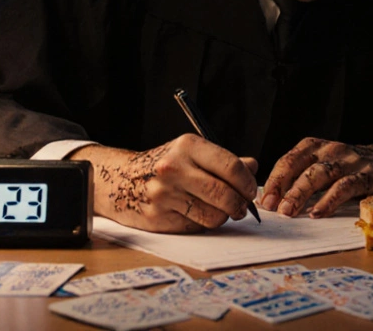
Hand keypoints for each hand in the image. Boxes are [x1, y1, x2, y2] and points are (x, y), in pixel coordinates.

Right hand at [71, 135, 258, 232]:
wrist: (119, 180)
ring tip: (218, 210)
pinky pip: (195, 227)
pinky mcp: (158, 217)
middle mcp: (174, 169)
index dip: (247, 183)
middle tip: (242, 207)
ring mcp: (164, 194)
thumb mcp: (191, 153)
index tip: (250, 192)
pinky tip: (194, 213)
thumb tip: (253, 167)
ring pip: (213, 216)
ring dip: (222, 217)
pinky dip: (202, 223)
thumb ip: (224, 160)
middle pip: (224, 195)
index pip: (231, 167)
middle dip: (240, 205)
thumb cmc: (164, 166)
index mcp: (187, 146)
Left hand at [260, 138, 372, 217]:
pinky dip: (329, 200)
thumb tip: (273, 200)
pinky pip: (345, 186)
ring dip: (300, 193)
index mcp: (314, 146)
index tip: (262, 199)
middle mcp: (330, 149)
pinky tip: (317, 213)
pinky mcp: (367, 173)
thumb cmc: (349, 168)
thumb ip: (302, 178)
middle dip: (282, 187)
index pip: (288, 161)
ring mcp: (349, 160)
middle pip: (300, 166)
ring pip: (319, 175)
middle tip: (270, 206)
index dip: (273, 180)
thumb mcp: (324, 165)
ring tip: (288, 211)